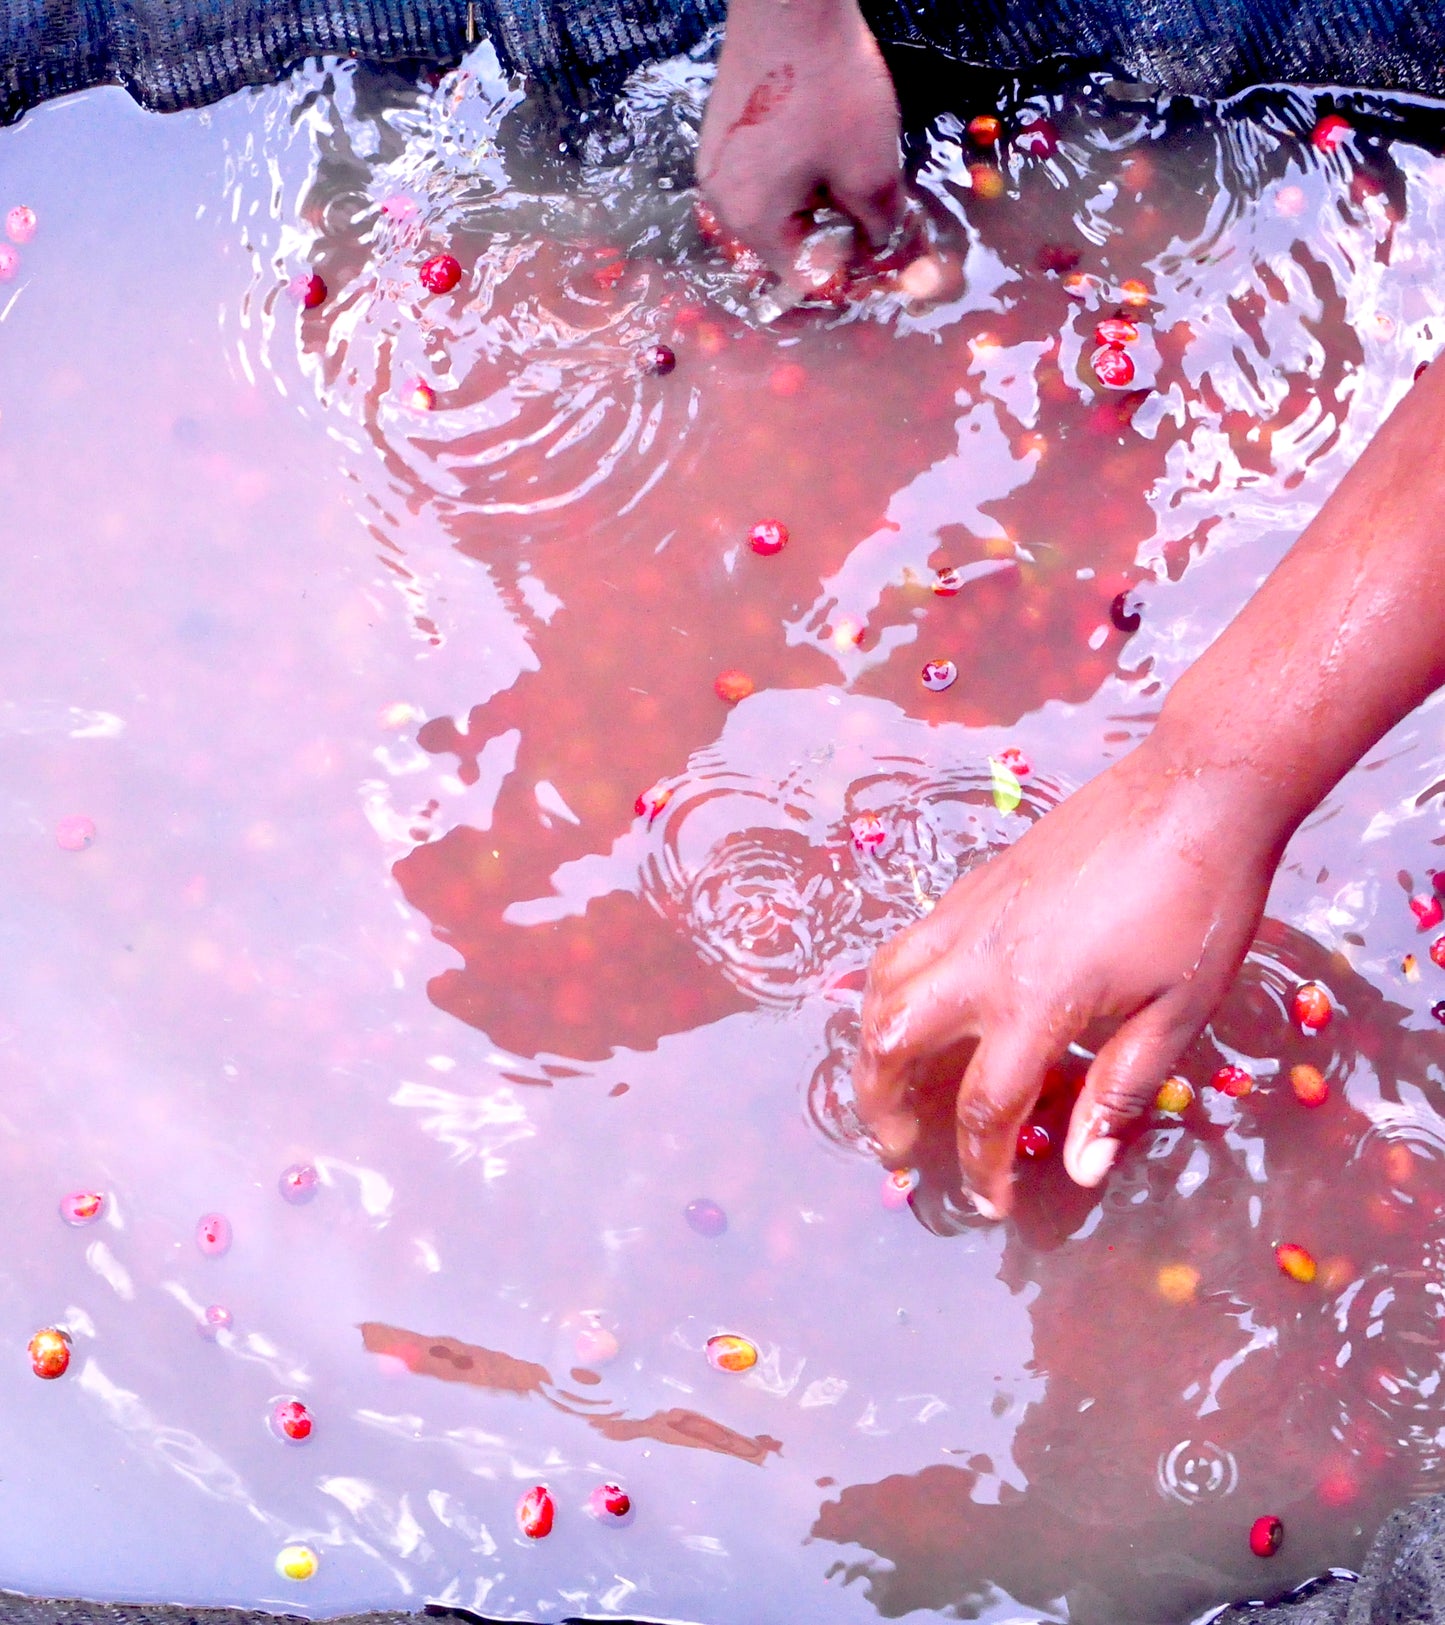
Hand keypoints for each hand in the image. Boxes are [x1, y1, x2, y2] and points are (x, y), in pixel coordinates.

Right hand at [697, 0, 904, 281]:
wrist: (788, 2)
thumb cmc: (828, 88)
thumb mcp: (870, 168)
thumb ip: (879, 223)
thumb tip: (884, 248)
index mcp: (752, 222)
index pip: (804, 277)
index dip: (849, 271)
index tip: (880, 253)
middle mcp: (723, 203)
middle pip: (788, 245)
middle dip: (833, 233)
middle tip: (874, 207)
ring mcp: (717, 166)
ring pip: (778, 209)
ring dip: (817, 202)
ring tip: (850, 169)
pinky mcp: (722, 135)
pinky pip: (764, 175)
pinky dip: (797, 173)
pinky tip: (822, 144)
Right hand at [853, 740, 1278, 1216]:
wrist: (1190, 793)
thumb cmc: (1199, 904)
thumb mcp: (1178, 1010)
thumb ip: (1119, 1092)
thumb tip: (1081, 1170)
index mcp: (1036, 1002)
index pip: (986, 1109)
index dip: (982, 1168)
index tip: (991, 1204)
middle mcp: (980, 961)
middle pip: (892, 1045)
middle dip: (882, 1108)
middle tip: (902, 1148)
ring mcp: (966, 918)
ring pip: (880, 988)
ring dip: (872, 1045)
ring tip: (891, 1081)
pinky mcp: (970, 888)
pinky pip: (903, 947)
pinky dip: (888, 990)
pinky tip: (918, 1006)